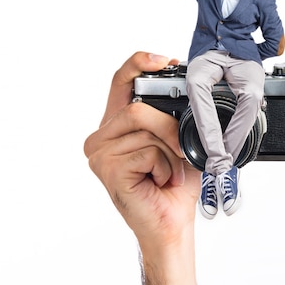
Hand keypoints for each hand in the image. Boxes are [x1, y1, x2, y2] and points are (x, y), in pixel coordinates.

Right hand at [84, 52, 200, 254]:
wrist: (171, 224)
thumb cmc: (173, 184)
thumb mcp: (176, 141)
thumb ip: (169, 115)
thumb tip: (184, 89)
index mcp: (115, 126)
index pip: (120, 82)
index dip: (138, 64)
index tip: (163, 60)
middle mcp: (101, 138)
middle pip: (137, 109)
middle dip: (169, 128)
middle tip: (181, 150)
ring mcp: (100, 154)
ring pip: (144, 129)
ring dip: (169, 152)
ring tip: (168, 172)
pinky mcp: (107, 170)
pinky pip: (147, 151)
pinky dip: (164, 167)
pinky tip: (159, 182)